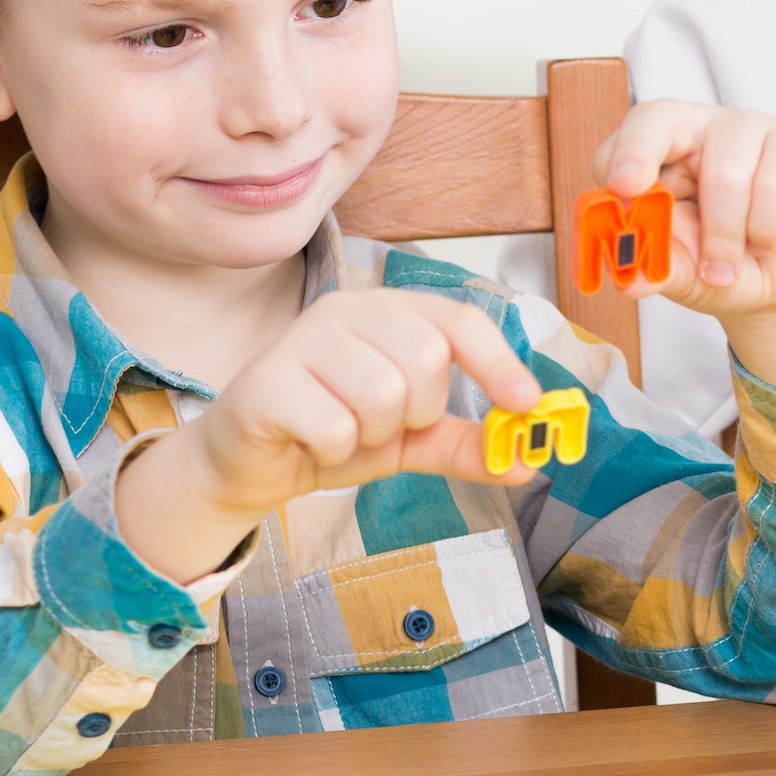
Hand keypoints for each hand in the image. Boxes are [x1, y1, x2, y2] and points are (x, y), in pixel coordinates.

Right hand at [115, 291, 543, 584]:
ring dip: (372, 434)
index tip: (527, 403)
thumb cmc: (329, 434)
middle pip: (426, 358)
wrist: (248, 465)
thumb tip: (528, 460)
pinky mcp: (270, 381)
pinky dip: (335, 450)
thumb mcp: (410, 441)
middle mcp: (347, 311)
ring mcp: (303, 339)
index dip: (499, 361)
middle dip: (417, 412)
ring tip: (344, 432)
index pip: (459, 320)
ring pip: (383, 393)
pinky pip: (336, 426)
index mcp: (387, 312)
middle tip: (383, 424)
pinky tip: (311, 440)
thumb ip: (465, 443)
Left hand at [596, 100, 775, 398]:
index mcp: (660, 151)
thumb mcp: (680, 275)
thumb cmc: (721, 269)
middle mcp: (700, 129)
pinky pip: (773, 183)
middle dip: (640, 153)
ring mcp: (750, 130)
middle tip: (630, 190)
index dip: (618, 157)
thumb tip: (627, 280)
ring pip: (723, 172)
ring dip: (722, 235)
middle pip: (661, 118)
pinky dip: (763, 229)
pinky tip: (764, 243)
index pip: (628, 135)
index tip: (616, 190)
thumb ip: (655, 269)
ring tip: (725, 267)